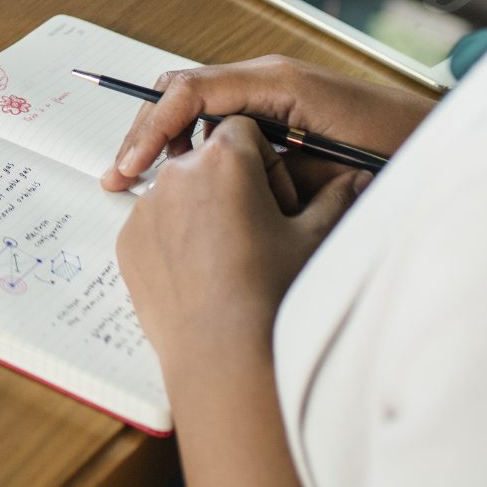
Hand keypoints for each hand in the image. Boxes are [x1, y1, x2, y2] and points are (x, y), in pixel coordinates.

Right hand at [101, 55, 433, 192]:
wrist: (444, 144)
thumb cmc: (399, 150)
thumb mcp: (327, 166)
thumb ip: (270, 164)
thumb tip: (215, 173)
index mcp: (274, 81)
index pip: (189, 91)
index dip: (152, 128)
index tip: (130, 167)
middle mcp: (267, 78)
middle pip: (181, 91)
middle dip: (146, 132)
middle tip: (120, 177)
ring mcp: (272, 91)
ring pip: (196, 105)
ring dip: (167, 141)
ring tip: (143, 181)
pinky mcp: (279, 111)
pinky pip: (221, 120)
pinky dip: (196, 146)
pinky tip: (188, 179)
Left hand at [116, 115, 369, 357]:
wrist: (224, 356)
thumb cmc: (272, 294)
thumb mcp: (313, 239)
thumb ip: (335, 197)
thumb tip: (358, 176)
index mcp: (224, 159)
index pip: (243, 130)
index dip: (265, 162)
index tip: (277, 201)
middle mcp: (177, 174)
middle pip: (207, 159)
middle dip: (231, 183)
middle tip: (256, 231)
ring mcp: (146, 208)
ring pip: (178, 192)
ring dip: (201, 209)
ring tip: (228, 258)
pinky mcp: (128, 241)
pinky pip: (154, 225)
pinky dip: (174, 239)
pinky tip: (201, 275)